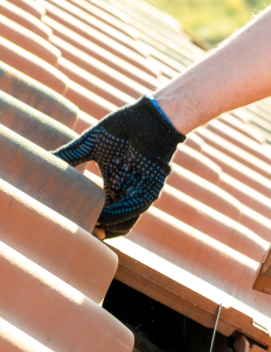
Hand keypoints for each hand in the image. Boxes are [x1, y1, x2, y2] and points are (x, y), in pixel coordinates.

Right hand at [52, 97, 184, 237]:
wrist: (149, 117)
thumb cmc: (123, 127)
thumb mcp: (89, 145)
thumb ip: (68, 156)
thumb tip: (40, 160)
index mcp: (113, 187)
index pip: (99, 214)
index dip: (85, 221)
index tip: (64, 223)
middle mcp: (126, 194)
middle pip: (111, 225)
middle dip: (93, 232)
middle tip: (72, 235)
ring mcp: (139, 194)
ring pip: (123, 223)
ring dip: (104, 229)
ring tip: (84, 231)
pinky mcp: (151, 189)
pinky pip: (134, 209)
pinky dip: (117, 216)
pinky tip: (101, 218)